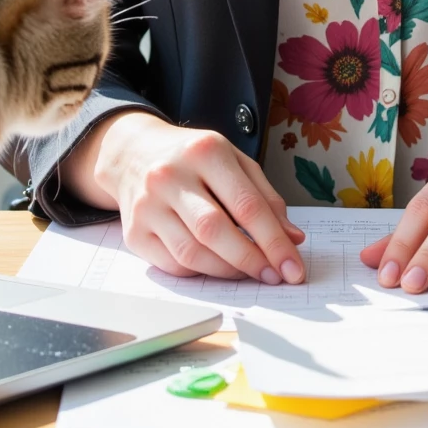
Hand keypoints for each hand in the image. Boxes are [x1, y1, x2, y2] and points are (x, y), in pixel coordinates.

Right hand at [70, 112, 305, 283]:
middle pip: (216, 230)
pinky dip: (201, 272)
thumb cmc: (193, 159)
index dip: (274, 241)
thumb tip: (293, 238)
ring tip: (248, 271)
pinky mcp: (134, 232)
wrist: (134, 153)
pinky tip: (216, 265)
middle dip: (251, 260)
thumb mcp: (234, 161)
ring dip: (227, 271)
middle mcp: (171, 175)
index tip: (292, 267)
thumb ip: (265, 197)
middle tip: (273, 276)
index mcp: (205, 151)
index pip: (246, 204)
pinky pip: (173, 265)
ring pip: (192, 254)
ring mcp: (147, 205)